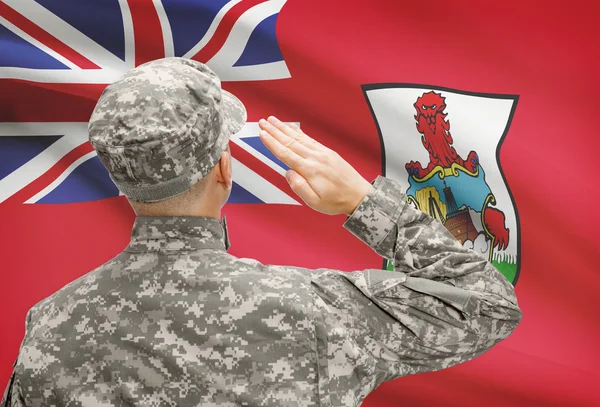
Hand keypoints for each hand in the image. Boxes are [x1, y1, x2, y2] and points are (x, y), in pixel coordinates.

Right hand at [258, 116, 372, 215]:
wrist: (359, 195)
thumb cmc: (336, 201)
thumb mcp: (314, 202)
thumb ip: (298, 187)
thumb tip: (288, 172)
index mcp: (310, 170)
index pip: (286, 154)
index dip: (272, 143)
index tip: (262, 134)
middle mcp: (315, 158)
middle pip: (290, 142)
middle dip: (275, 131)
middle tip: (263, 122)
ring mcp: (322, 153)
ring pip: (299, 138)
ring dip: (284, 128)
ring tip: (273, 120)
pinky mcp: (328, 152)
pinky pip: (310, 139)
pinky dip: (299, 132)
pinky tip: (292, 128)